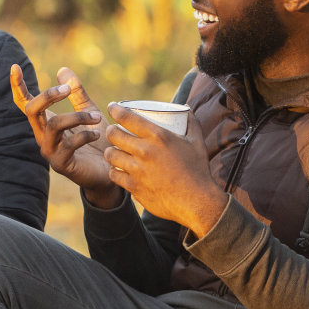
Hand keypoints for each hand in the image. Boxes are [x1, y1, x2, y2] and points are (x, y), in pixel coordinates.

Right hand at [11, 65, 117, 205]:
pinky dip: (85, 135)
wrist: (110, 170)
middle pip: (32, 110)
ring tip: (97, 118)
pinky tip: (98, 134)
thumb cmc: (98, 142)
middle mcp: (42, 136)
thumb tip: (62, 69)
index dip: (17, 86)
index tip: (15, 66)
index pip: (26, 103)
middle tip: (67, 89)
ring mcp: (49, 151)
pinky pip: (68, 144)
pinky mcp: (61, 165)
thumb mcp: (88, 112)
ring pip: (54, 125)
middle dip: (48, 95)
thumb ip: (76, 93)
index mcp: (45, 122)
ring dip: (77, 117)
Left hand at [102, 102, 225, 236]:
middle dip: (111, 131)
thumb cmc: (198, 170)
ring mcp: (137, 170)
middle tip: (114, 132)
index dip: (115, 109)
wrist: (197, 202)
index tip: (112, 107)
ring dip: (110, 151)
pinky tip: (118, 169)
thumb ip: (191, 123)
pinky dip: (115, 171)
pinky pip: (114, 175)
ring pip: (110, 154)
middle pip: (113, 135)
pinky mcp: (133, 186)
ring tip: (115, 151)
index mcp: (158, 137)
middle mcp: (144, 151)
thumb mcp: (197, 142)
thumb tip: (186, 109)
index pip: (127, 117)